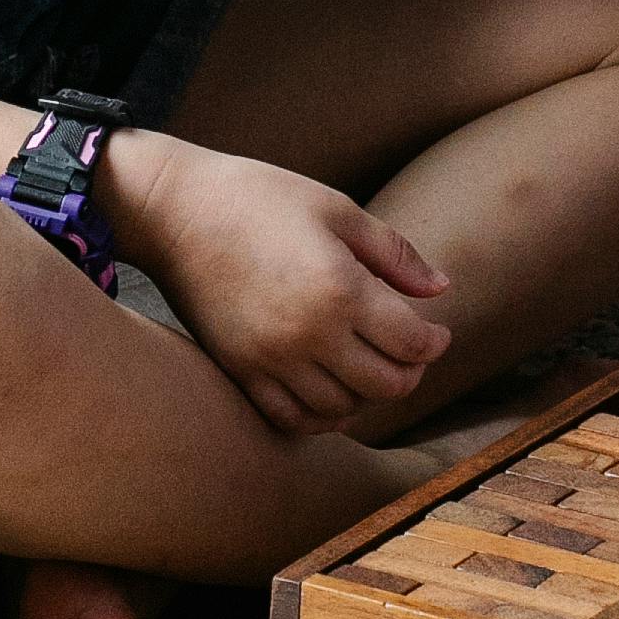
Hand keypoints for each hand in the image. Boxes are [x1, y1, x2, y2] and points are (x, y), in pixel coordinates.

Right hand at [105, 132, 451, 433]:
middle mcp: (309, 335)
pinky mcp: (240, 372)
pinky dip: (321, 416)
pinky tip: (332, 392)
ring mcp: (271, 360)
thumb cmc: (262, 199)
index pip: (411, 344)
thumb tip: (440, 289)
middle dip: (410, 372)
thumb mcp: (338, 210)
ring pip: (341, 409)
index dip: (434, 343)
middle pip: (384, 385)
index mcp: (341, 289)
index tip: (437, 333)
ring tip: (371, 367)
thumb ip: (395, 254)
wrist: (178, 213)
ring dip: (368, 396)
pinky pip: (291, 419)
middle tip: (411, 353)